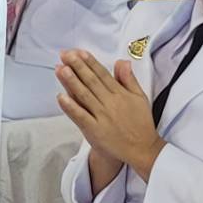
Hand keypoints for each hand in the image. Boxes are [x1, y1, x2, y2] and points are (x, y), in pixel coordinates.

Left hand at [56, 50, 164, 176]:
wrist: (142, 149)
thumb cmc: (141, 123)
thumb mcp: (140, 97)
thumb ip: (129, 79)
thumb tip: (122, 61)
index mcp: (121, 94)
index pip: (102, 74)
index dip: (90, 62)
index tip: (79, 52)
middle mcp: (110, 103)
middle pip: (91, 81)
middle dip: (77, 66)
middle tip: (65, 55)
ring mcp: (102, 117)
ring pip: (84, 96)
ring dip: (71, 82)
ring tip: (61, 69)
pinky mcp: (95, 131)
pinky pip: (81, 117)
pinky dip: (70, 107)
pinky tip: (60, 97)